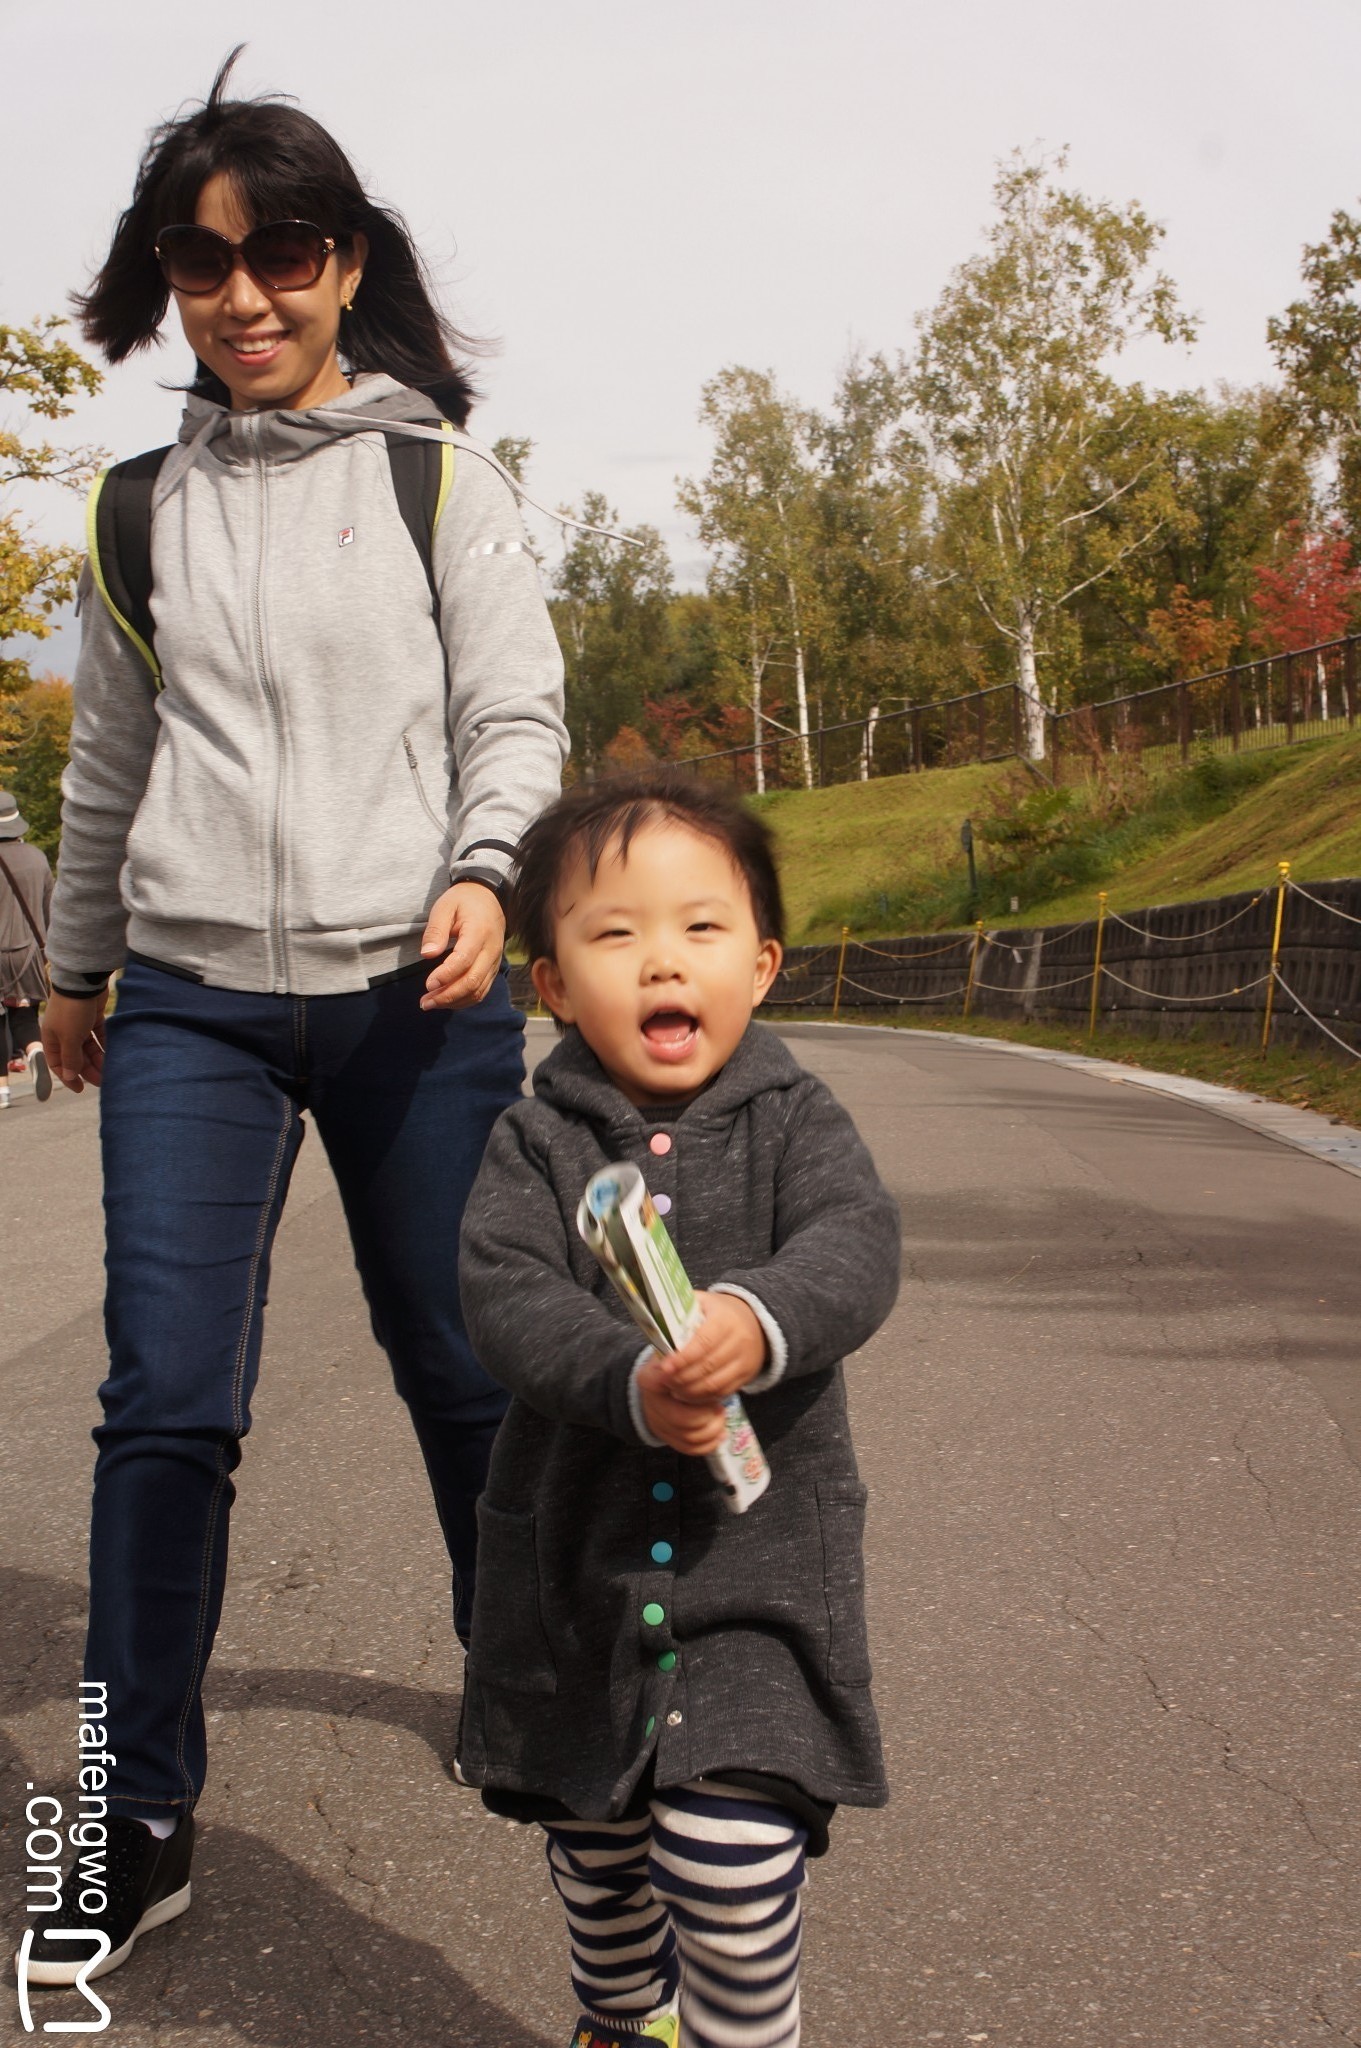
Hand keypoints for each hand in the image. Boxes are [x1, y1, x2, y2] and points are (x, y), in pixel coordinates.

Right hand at [42, 990, 109, 1092]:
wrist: (83, 982)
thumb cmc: (71, 1010)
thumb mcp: (69, 1038)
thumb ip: (70, 1058)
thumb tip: (69, 1075)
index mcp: (52, 1038)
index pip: (58, 1063)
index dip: (68, 1077)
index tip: (81, 1089)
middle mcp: (64, 1033)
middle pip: (76, 1057)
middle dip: (88, 1070)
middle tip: (103, 1082)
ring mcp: (79, 1025)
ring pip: (90, 1048)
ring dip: (99, 1059)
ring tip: (111, 1071)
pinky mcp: (93, 1017)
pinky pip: (100, 1036)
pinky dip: (106, 1046)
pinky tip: (115, 1055)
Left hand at [419, 883, 505, 1010]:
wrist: (488, 897)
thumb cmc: (463, 901)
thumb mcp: (445, 907)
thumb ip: (436, 930)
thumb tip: (427, 955)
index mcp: (479, 932)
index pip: (464, 960)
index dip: (446, 975)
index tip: (428, 985)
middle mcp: (491, 950)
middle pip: (472, 981)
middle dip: (447, 995)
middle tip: (425, 1002)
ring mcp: (494, 961)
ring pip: (478, 990)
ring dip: (454, 1001)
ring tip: (431, 1004)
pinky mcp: (493, 968)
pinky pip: (482, 990)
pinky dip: (464, 1000)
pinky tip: (447, 1001)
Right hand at [638, 1356, 727, 1456]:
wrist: (658, 1385)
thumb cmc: (673, 1367)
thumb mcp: (675, 1354)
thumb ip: (685, 1355)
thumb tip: (702, 1351)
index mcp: (650, 1379)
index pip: (666, 1385)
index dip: (691, 1388)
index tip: (706, 1383)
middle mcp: (650, 1404)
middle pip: (681, 1418)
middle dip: (706, 1415)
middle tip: (719, 1406)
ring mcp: (658, 1424)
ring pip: (689, 1437)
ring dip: (712, 1429)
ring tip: (720, 1416)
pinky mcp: (667, 1438)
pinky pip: (690, 1448)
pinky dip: (709, 1444)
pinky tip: (720, 1432)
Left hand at [655, 1292, 766, 1400]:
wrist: (754, 1321)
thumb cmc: (718, 1312)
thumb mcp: (702, 1303)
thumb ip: (681, 1311)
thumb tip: (655, 1324)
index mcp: (725, 1319)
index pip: (703, 1342)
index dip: (682, 1358)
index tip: (664, 1367)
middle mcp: (739, 1340)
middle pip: (707, 1366)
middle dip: (681, 1377)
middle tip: (663, 1379)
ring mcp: (745, 1360)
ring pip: (714, 1384)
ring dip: (689, 1390)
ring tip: (672, 1388)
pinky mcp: (747, 1376)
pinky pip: (722, 1392)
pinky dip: (702, 1397)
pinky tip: (686, 1394)